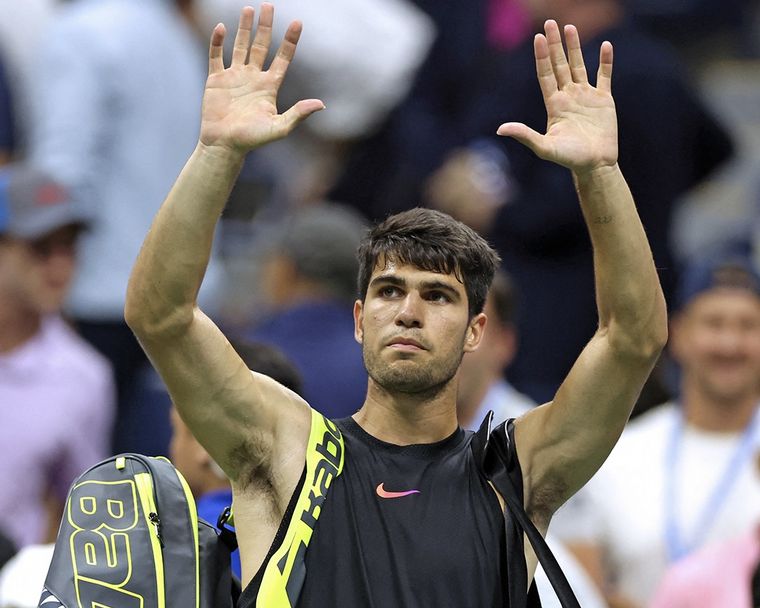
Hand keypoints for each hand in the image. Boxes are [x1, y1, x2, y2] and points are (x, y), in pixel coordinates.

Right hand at [199, 4, 324, 154]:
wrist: (224, 145)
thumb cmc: (251, 140)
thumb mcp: (279, 128)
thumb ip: (298, 114)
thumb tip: (321, 105)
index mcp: (269, 87)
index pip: (283, 59)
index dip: (290, 41)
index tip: (298, 23)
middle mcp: (253, 78)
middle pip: (261, 46)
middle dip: (266, 26)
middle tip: (269, 5)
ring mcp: (234, 77)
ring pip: (240, 46)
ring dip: (244, 28)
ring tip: (249, 9)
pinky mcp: (216, 80)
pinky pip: (216, 56)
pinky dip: (217, 41)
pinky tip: (221, 27)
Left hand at [497, 20, 616, 174]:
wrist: (594, 165)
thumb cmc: (568, 159)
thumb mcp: (544, 147)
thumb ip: (524, 135)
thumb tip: (500, 129)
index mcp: (554, 104)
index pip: (545, 75)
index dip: (542, 57)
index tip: (538, 38)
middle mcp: (568, 96)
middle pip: (559, 65)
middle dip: (555, 45)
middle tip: (549, 23)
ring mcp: (586, 96)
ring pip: (579, 66)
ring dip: (575, 47)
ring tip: (569, 27)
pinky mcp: (604, 100)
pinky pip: (604, 76)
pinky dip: (605, 62)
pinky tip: (606, 46)